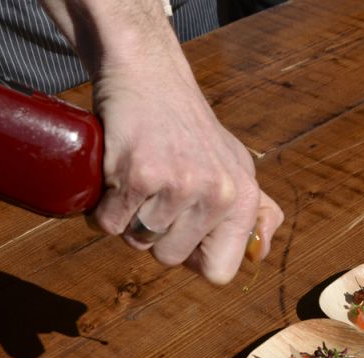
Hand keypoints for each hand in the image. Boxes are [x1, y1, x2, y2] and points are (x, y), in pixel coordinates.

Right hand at [39, 0, 282, 283]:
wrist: (151, 78)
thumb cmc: (189, 130)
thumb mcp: (235, 166)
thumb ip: (254, 213)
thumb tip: (259, 256)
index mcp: (243, 199)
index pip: (219, 273)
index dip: (192, 257)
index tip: (182, 230)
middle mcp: (218, 194)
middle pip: (169, 259)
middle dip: (154, 234)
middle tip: (156, 193)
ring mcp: (180, 185)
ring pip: (137, 242)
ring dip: (128, 217)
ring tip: (140, 178)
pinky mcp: (141, 175)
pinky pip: (110, 224)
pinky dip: (104, 206)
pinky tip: (119, 173)